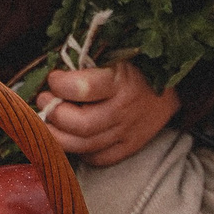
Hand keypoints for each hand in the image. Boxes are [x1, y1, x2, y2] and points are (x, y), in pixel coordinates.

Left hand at [40, 62, 179, 167]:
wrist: (169, 90)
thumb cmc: (132, 67)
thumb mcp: (113, 54)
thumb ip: (84, 62)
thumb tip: (51, 71)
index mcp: (120, 80)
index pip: (83, 88)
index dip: (60, 84)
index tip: (54, 78)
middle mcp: (124, 110)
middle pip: (81, 124)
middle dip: (55, 114)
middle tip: (45, 100)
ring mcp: (127, 133)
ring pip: (84, 145)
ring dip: (57, 135)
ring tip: (49, 120)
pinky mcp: (128, 148)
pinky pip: (97, 158)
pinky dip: (78, 151)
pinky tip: (71, 137)